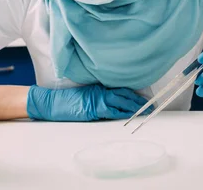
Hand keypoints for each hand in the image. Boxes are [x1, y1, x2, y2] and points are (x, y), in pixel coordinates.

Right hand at [27, 85, 151, 121]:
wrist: (51, 102)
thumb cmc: (67, 101)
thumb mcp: (86, 95)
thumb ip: (100, 96)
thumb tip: (114, 104)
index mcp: (99, 87)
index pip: (121, 89)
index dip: (134, 94)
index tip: (145, 100)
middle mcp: (100, 91)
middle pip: (124, 94)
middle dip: (138, 101)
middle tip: (150, 106)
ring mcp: (96, 99)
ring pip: (120, 101)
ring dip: (133, 106)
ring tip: (144, 111)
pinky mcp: (92, 108)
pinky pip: (110, 110)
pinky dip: (121, 112)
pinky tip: (129, 115)